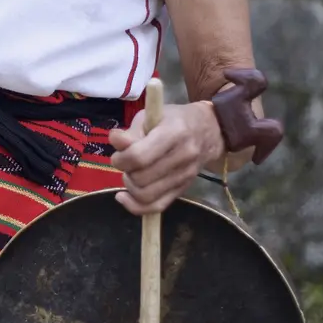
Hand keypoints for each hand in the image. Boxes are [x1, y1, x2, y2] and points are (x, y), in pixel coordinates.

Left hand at [108, 102, 224, 215]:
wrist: (208, 131)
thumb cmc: (173, 120)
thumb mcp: (151, 116)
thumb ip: (131, 131)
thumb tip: (114, 140)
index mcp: (174, 133)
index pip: (139, 157)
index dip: (121, 160)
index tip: (118, 155)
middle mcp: (183, 156)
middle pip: (142, 178)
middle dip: (125, 172)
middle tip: (125, 162)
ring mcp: (185, 176)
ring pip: (147, 196)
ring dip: (130, 187)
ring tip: (130, 174)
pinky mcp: (183, 190)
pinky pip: (157, 207)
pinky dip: (135, 206)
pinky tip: (124, 197)